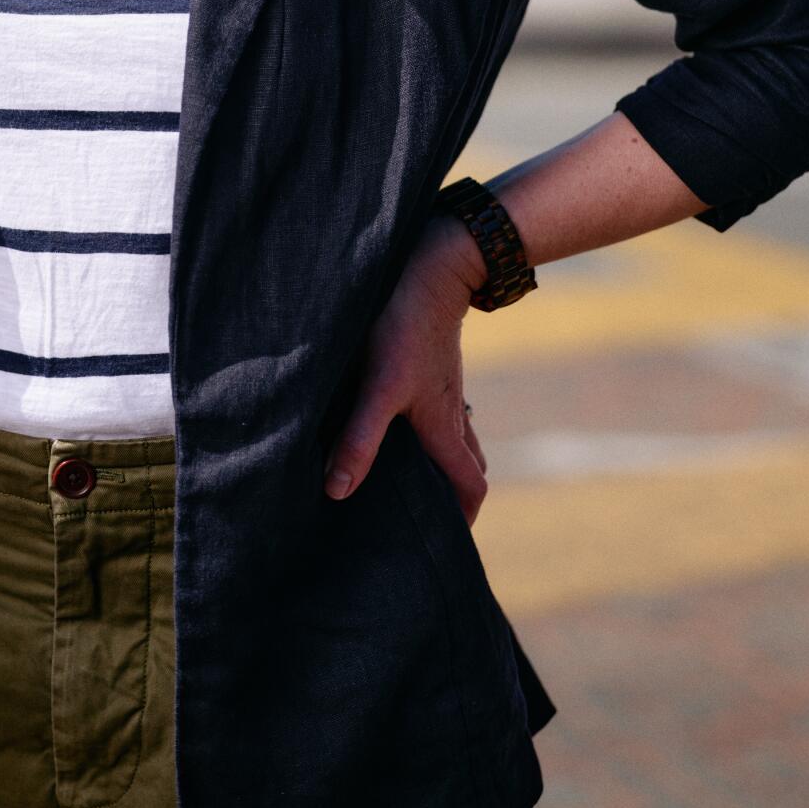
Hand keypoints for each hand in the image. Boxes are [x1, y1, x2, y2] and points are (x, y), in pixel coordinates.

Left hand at [324, 212, 487, 525]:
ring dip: (440, 458)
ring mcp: (444, 384)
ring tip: (408, 473)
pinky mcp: (430, 360)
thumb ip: (359, 438)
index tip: (446, 544)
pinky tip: (397, 416)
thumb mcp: (379, 386)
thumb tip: (337, 492)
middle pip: (465, 465)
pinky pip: (439, 404)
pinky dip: (428, 423)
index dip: (464, 518)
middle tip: (423, 513)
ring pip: (454, 434)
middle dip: (451, 494)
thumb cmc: (405, 327)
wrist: (431, 263)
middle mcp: (451, 411)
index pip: (471, 486)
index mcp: (444, 428)